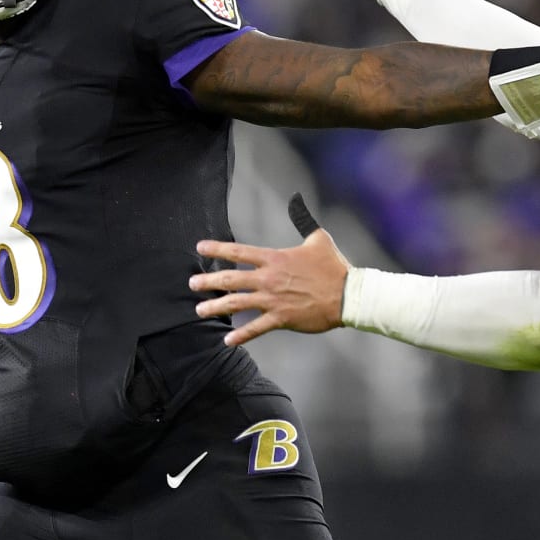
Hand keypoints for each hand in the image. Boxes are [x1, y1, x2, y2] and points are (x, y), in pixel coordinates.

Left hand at [191, 225, 351, 346]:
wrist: (347, 295)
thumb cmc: (334, 267)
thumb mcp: (318, 238)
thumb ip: (303, 219)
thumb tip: (296, 199)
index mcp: (275, 259)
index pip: (239, 252)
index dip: (217, 249)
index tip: (200, 247)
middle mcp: (269, 279)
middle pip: (231, 279)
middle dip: (208, 281)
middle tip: (192, 283)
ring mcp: (273, 300)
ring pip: (237, 303)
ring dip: (216, 307)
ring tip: (200, 311)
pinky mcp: (281, 318)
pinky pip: (256, 328)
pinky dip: (241, 336)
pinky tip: (227, 340)